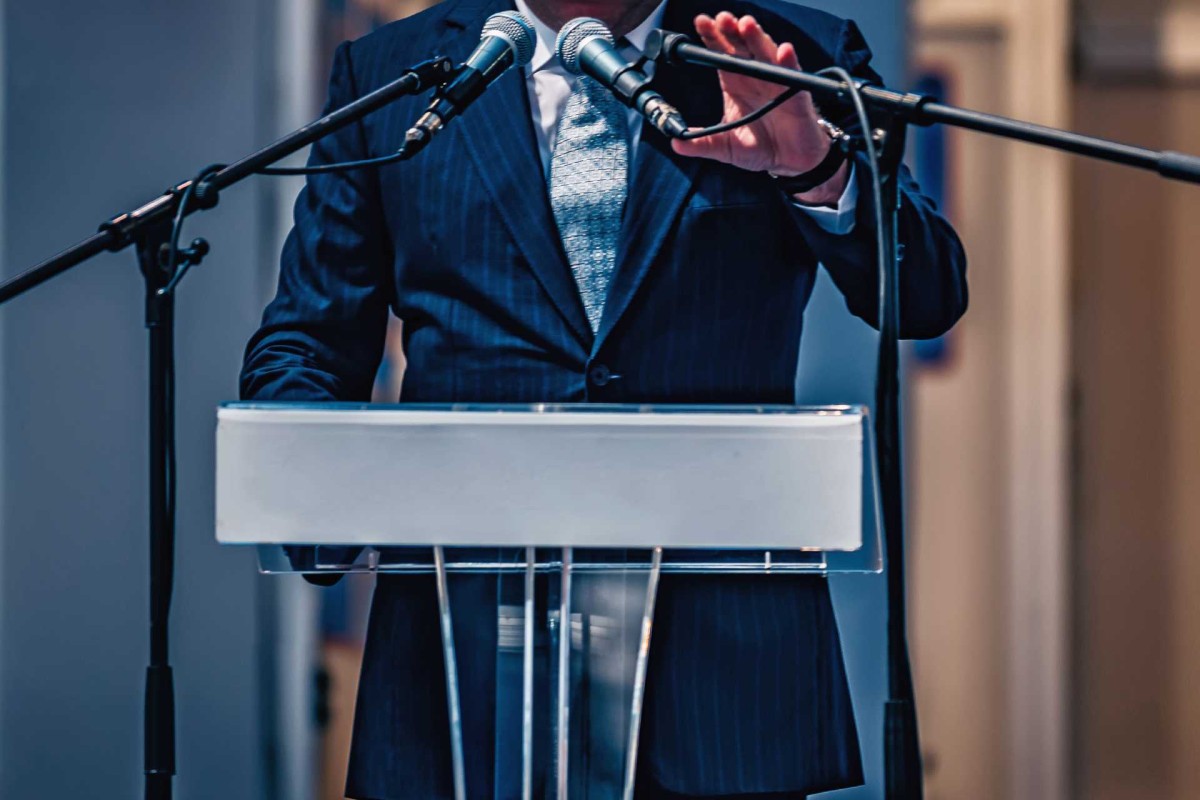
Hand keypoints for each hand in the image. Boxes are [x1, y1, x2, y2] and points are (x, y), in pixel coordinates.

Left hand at [671, 12, 848, 204]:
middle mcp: (754, 77)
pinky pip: (793, 73)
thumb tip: (676, 143)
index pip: (720, 54)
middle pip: (741, 47)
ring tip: (745, 24)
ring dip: (756, 37)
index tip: (701, 22)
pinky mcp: (796, 93)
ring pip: (765, 53)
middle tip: (720, 19)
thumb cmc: (760, 148)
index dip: (711, 37)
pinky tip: (783, 51)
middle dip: (730, 31)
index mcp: (735, 83)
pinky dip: (788, 61)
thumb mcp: (724, 148)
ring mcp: (776, 81)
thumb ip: (701, 143)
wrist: (789, 163)